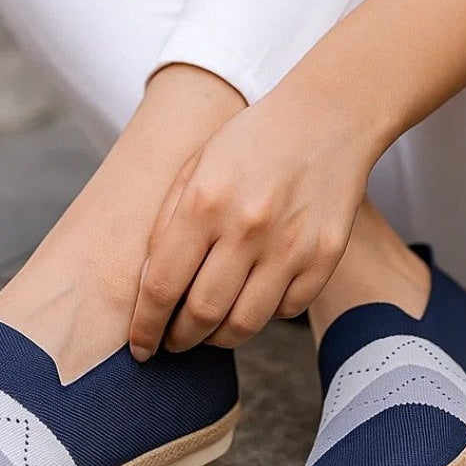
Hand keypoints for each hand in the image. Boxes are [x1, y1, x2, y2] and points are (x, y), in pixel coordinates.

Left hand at [128, 84, 377, 358]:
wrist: (326, 119)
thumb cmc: (251, 142)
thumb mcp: (195, 167)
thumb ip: (168, 223)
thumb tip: (150, 285)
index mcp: (204, 201)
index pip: (162, 286)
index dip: (146, 326)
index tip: (140, 346)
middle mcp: (247, 227)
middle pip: (202, 314)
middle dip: (178, 340)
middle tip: (171, 343)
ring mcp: (291, 245)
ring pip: (245, 325)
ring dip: (217, 339)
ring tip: (206, 332)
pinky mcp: (324, 258)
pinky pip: (285, 311)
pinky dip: (262, 317)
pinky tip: (249, 303)